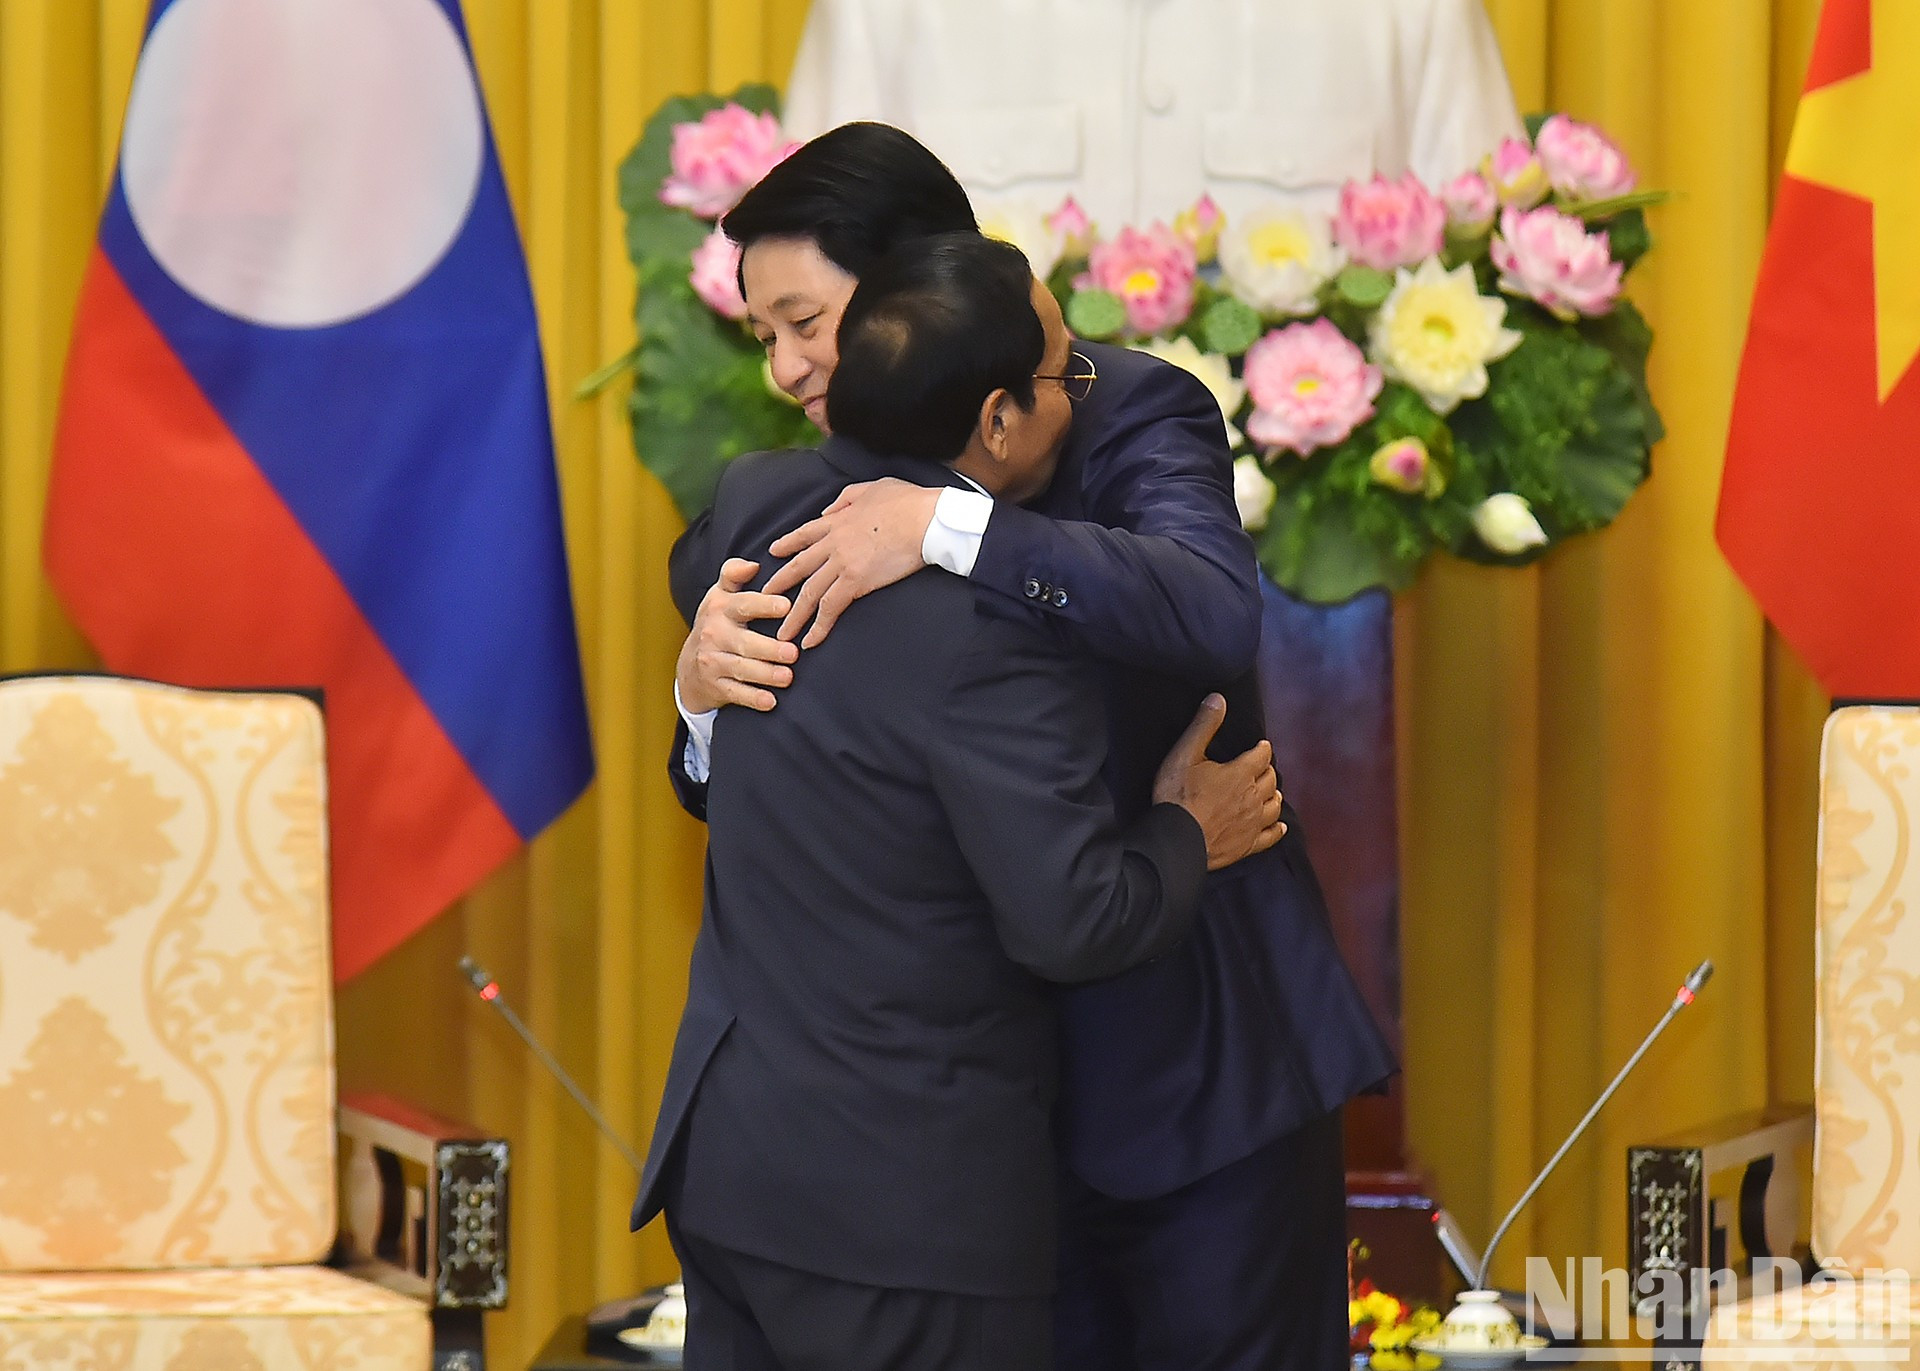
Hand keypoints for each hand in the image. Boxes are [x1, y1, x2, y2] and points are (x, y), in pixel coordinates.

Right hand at [676, 559, 798, 713]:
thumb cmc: (716, 624)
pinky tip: (770, 701)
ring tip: (788, 677)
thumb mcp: (720, 596)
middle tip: (793, 652)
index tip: (785, 606)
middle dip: (769, 649)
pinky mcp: (715, 687)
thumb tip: (753, 564)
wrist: (689, 667)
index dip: (763, 604)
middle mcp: (714, 634)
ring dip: (765, 674)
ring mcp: (713, 662)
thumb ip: (734, 574)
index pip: (742, 604)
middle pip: (744, 642)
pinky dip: (753, 698)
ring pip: (741, 669)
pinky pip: (735, 694)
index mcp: (720, 608)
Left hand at [764, 478, 939, 646]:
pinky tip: (811, 641)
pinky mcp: (855, 581)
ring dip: (794, 616)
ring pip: (808, 593)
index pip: (804, 534)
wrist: (924, 518)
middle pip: (798, 567)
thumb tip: (829, 512)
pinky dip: (819, 626)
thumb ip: (846, 499)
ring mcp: (841, 563)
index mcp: (837, 520)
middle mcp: (832, 543)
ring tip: (782, 634)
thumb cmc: (907, 502)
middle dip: (779, 584)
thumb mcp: (871, 488)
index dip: (787, 544)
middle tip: (763, 598)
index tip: (773, 552)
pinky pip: (830, 608)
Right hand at [1151, 695, 1285, 871]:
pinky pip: (1270, 837)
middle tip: (1261, 767)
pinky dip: (1277, 829)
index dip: (1262, 748)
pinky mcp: (1247, 845)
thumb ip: (1203, 726)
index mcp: (1241, 773)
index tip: (1260, 746)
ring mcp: (1252, 823)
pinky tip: (1279, 826)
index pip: (1262, 755)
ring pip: (1274, 806)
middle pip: (1271, 780)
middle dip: (1267, 771)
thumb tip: (1218, 699)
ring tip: (1269, 791)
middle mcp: (1253, 797)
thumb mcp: (1185, 754)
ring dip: (1273, 795)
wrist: (1176, 840)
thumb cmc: (1177, 796)